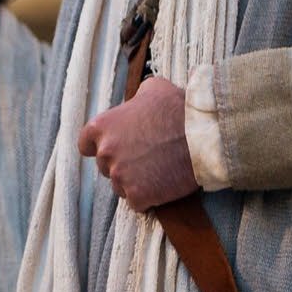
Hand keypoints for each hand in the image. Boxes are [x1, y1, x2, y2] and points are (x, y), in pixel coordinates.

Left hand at [79, 75, 197, 210]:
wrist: (205, 137)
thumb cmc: (180, 109)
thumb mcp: (152, 89)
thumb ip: (135, 98)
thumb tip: (137, 101)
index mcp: (101, 126)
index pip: (86, 145)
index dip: (101, 147)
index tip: (117, 148)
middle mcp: (105, 153)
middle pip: (105, 166)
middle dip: (122, 164)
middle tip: (148, 157)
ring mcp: (120, 177)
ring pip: (120, 186)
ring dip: (135, 181)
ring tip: (159, 169)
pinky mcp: (138, 196)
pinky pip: (137, 202)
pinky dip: (149, 197)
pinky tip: (163, 184)